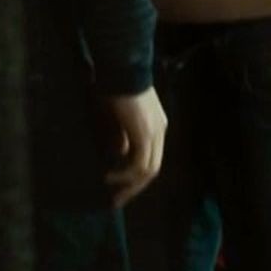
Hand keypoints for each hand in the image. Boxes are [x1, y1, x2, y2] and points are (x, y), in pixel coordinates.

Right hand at [102, 86, 167, 206]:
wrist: (121, 69)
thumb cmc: (115, 88)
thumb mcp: (117, 116)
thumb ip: (121, 134)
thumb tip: (119, 153)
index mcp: (156, 126)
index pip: (150, 157)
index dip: (135, 175)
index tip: (118, 187)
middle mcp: (160, 131)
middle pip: (152, 168)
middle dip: (135, 187)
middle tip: (117, 201)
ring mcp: (155, 132)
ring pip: (148, 169)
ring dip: (130, 185)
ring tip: (112, 194)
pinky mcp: (146, 133)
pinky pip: (139, 163)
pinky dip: (125, 174)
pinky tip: (110, 177)